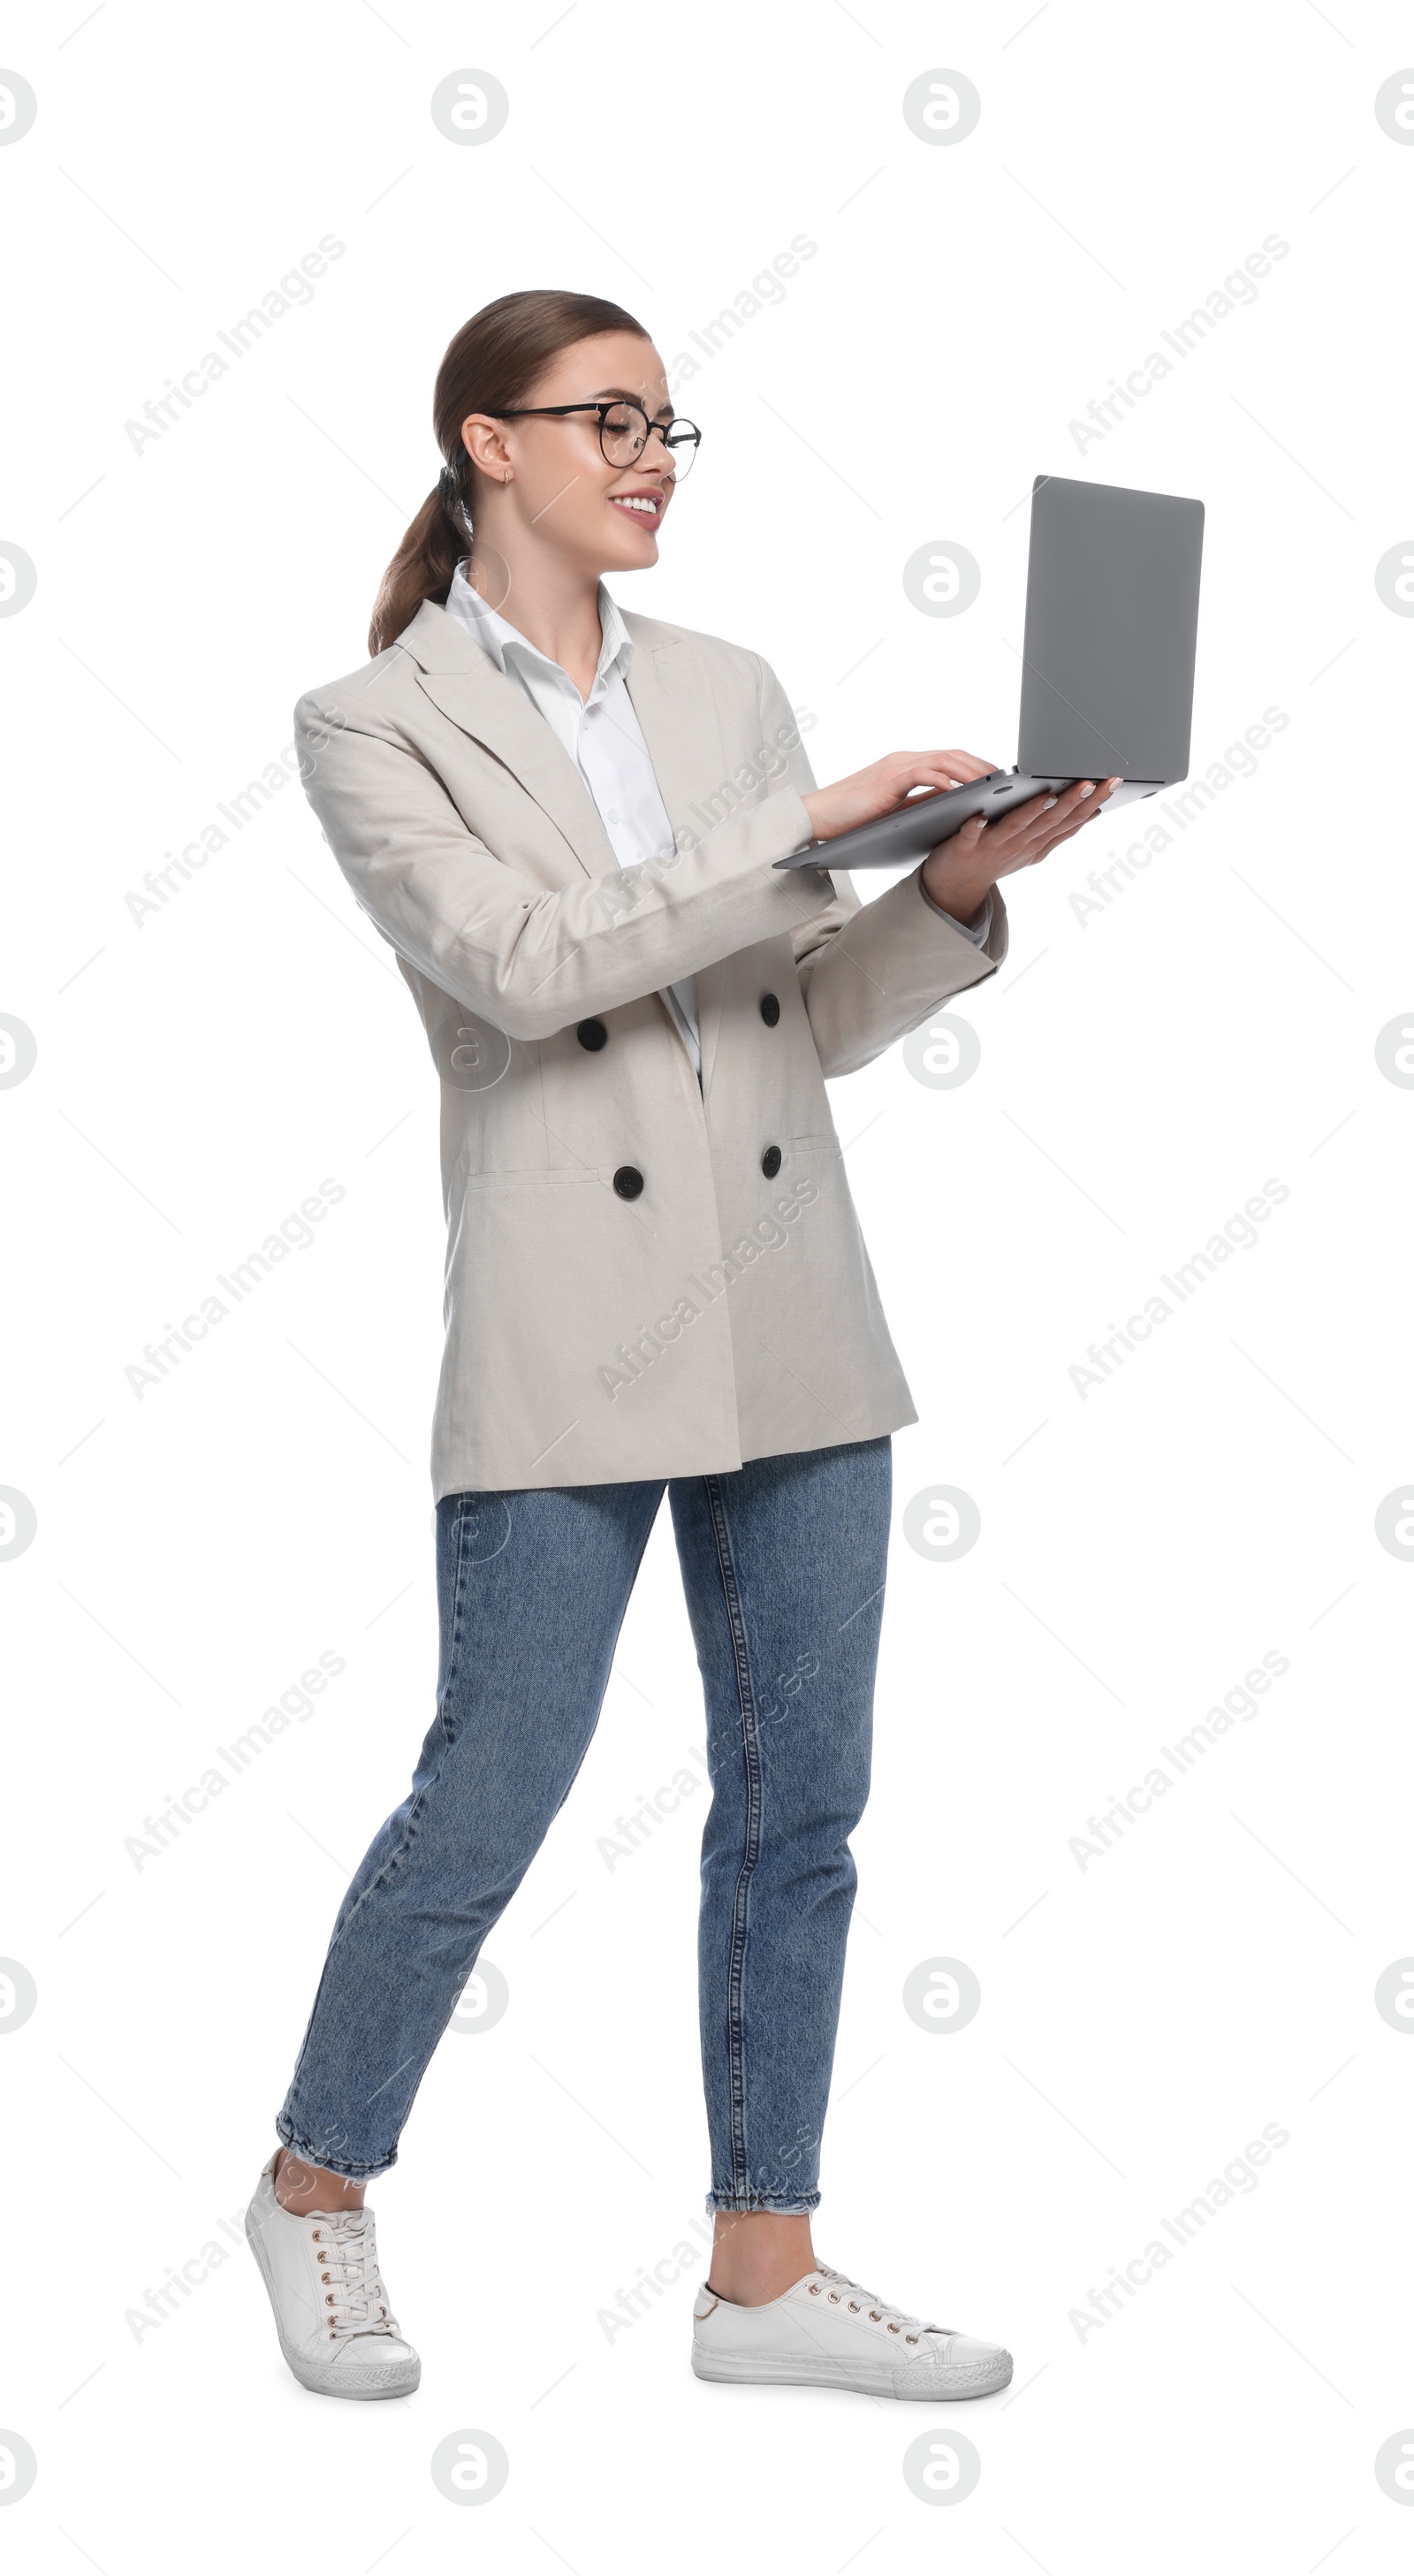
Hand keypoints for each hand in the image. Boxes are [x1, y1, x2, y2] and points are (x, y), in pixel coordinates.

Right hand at [801, 748, 999, 844]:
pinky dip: (944, 779)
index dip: (975, 765)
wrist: (817, 816)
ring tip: (991, 784)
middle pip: (952, 754)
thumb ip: (922, 802)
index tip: (997, 779)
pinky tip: (961, 790)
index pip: (949, 759)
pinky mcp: (887, 780)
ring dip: (969, 770)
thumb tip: (952, 803)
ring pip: (943, 759)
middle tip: (1005, 779)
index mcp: (906, 766)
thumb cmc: (853, 817)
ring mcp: (895, 767)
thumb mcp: (897, 810)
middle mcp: (904, 760)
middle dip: (981, 765)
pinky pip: (923, 773)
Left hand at [920, 775, 1122, 923]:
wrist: (956, 888)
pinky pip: (970, 836)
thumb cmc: (996, 858)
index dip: (1092, 801)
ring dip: (1032, 812)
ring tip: (1048, 795)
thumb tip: (1092, 811)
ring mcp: (994, 846)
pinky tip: (979, 817)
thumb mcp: (1034, 848)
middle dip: (1072, 801)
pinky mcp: (965, 847)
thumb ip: (1059, 830)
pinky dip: (975, 827)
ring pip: (1017, 827)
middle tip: (1090, 782)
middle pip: (1050, 821)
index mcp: (1038, 842)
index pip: (1071, 819)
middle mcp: (1020, 845)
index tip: (1112, 782)